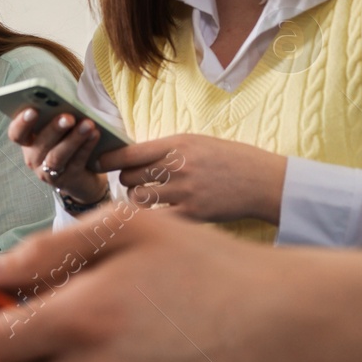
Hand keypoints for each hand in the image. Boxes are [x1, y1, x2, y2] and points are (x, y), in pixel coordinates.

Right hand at [8, 108, 109, 205]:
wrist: (84, 176)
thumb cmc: (68, 143)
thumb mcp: (60, 130)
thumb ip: (57, 118)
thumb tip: (67, 102)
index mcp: (28, 142)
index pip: (16, 133)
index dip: (21, 123)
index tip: (32, 110)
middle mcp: (34, 158)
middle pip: (39, 144)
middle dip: (54, 129)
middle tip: (68, 117)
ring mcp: (48, 172)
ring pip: (57, 156)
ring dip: (73, 139)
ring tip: (88, 124)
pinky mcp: (68, 180)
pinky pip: (76, 162)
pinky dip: (86, 147)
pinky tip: (95, 134)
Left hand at [98, 134, 285, 223]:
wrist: (264, 181)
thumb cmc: (229, 160)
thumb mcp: (197, 143)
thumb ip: (164, 149)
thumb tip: (128, 157)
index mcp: (178, 144)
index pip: (128, 153)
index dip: (107, 160)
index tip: (97, 163)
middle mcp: (178, 166)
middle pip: (128, 178)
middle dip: (127, 181)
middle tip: (137, 182)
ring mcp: (185, 191)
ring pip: (137, 199)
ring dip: (137, 200)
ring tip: (151, 197)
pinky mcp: (192, 213)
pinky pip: (156, 218)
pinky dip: (153, 217)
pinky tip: (160, 214)